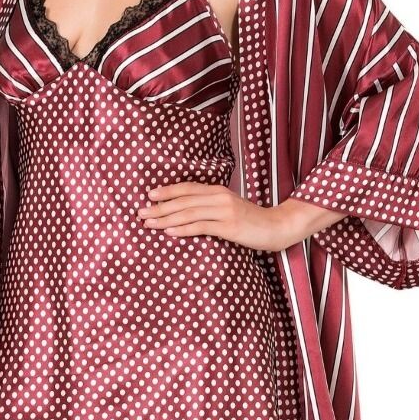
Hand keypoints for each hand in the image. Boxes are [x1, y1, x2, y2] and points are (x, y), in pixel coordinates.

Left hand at [136, 181, 295, 250]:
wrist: (278, 227)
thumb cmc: (252, 220)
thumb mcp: (231, 208)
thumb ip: (212, 207)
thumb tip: (189, 213)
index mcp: (218, 191)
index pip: (187, 188)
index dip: (167, 191)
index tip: (150, 195)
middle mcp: (219, 197)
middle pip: (183, 201)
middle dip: (159, 207)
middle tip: (140, 213)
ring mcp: (224, 211)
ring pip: (188, 213)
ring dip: (165, 218)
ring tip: (148, 223)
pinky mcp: (228, 226)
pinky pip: (200, 227)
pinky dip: (182, 229)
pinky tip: (168, 231)